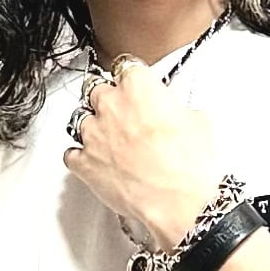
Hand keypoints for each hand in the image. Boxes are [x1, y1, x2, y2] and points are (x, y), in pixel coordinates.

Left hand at [62, 59, 221, 249]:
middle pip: (97, 90)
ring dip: (93, 128)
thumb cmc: (189, 166)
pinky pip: (71, 154)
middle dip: (108, 102)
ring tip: (110, 141)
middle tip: (123, 116)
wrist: (178, 202)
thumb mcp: (197, 121)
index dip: (131, 81)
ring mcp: (93, 134)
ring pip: (80, 120)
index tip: (134, 87)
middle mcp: (110, 105)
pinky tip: (96, 163)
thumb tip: (176, 114)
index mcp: (137, 86)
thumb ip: (176, 109)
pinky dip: (81, 157)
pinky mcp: (84, 163)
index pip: (126, 68)